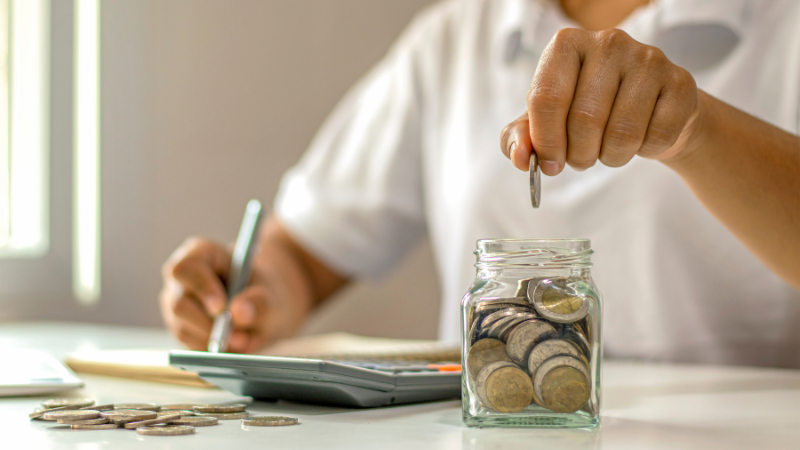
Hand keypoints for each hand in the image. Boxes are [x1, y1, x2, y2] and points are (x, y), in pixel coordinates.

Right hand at [159, 237, 286, 352]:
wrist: (262, 309)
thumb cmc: (263, 292)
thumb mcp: (270, 294)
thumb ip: (259, 302)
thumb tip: (238, 313)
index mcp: (200, 254)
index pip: (187, 268)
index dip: (201, 288)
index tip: (221, 308)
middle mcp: (181, 279)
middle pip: (179, 304)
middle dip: (209, 324)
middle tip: (239, 337)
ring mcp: (176, 304)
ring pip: (183, 328)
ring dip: (213, 340)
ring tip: (244, 341)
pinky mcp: (180, 328)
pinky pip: (188, 345)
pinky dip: (211, 350)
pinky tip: (233, 345)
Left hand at [500, 28, 701, 174]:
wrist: (648, 111)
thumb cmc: (588, 113)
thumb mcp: (545, 123)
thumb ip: (520, 138)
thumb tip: (519, 157)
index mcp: (566, 45)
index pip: (546, 98)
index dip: (545, 142)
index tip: (549, 163)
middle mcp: (608, 42)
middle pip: (584, 119)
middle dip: (579, 155)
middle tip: (581, 159)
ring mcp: (648, 59)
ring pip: (622, 133)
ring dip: (610, 157)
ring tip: (608, 149)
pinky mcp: (680, 82)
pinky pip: (655, 138)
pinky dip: (643, 152)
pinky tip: (641, 138)